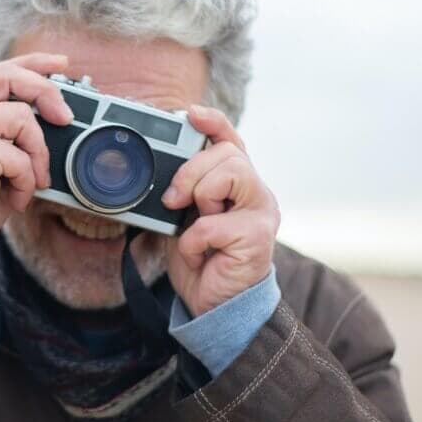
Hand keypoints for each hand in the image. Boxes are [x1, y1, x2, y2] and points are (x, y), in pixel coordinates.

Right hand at [0, 53, 73, 262]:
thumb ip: (11, 133)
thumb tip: (56, 117)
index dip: (33, 64)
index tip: (62, 64)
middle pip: (9, 78)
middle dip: (47, 92)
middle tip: (66, 118)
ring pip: (23, 119)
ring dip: (37, 155)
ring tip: (29, 182)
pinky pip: (20, 156)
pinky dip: (27, 181)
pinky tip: (15, 197)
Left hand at [162, 105, 279, 316]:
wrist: (213, 307)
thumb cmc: (201, 260)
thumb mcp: (183, 217)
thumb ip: (182, 190)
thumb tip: (159, 166)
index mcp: (239, 184)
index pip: (232, 140)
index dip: (213, 122)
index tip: (189, 114)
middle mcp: (257, 193)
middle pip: (228, 153)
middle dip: (191, 171)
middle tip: (173, 200)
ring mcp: (262, 214)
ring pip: (231, 173)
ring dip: (200, 197)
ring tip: (194, 224)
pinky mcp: (258, 237)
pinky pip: (214, 223)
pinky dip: (193, 241)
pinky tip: (199, 255)